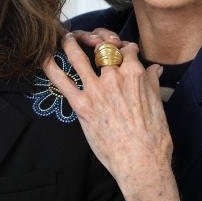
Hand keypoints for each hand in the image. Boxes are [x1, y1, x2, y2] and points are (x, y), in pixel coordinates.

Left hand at [45, 28, 191, 200]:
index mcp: (136, 75)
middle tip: (86, 38)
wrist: (142, 163)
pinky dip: (50, 68)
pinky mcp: (82, 106)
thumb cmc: (154, 139)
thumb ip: (151, 83)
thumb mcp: (158, 106)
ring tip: (64, 37)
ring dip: (69, 43)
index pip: (126, 49)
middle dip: (94, 38)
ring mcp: (97, 90)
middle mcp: (115, 77)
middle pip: (102, 48)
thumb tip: (154, 69)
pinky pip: (62, 81)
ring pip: (79, 57)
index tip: (117, 50)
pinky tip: (43, 58)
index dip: (121, 47)